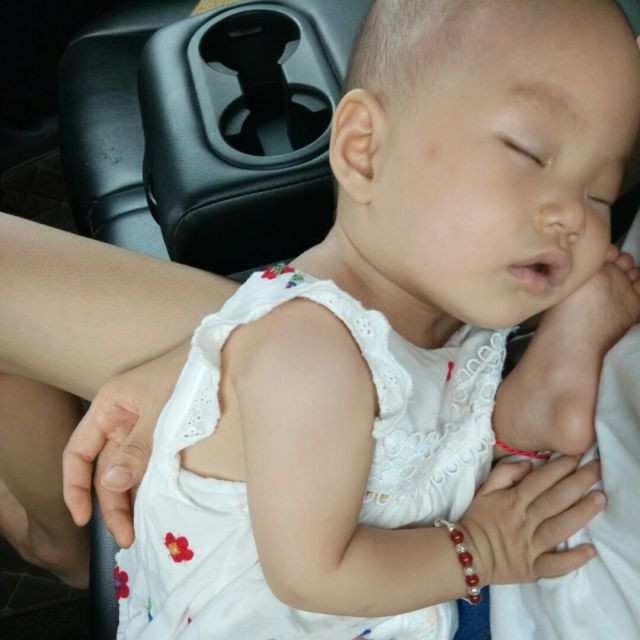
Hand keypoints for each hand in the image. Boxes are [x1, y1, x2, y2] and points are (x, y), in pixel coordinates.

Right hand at [62, 340, 189, 546]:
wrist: (223, 357)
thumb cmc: (187, 375)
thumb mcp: (160, 412)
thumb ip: (137, 448)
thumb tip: (111, 484)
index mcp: (108, 406)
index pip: (78, 452)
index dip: (74, 486)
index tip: (82, 518)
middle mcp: (120, 419)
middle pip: (104, 469)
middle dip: (112, 503)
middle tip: (126, 536)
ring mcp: (141, 428)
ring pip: (127, 471)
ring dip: (130, 500)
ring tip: (138, 531)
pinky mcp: (162, 435)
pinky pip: (147, 466)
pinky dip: (147, 487)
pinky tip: (151, 510)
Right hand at [460, 456, 604, 585]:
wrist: (466, 553)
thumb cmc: (477, 519)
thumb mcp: (484, 490)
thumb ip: (504, 473)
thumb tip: (529, 463)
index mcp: (513, 501)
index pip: (541, 480)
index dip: (560, 466)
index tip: (578, 455)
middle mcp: (524, 521)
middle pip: (555, 499)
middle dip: (578, 482)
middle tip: (598, 469)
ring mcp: (529, 546)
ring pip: (559, 528)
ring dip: (582, 513)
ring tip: (600, 499)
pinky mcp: (532, 568)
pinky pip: (554, 565)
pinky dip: (572, 559)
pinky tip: (590, 551)